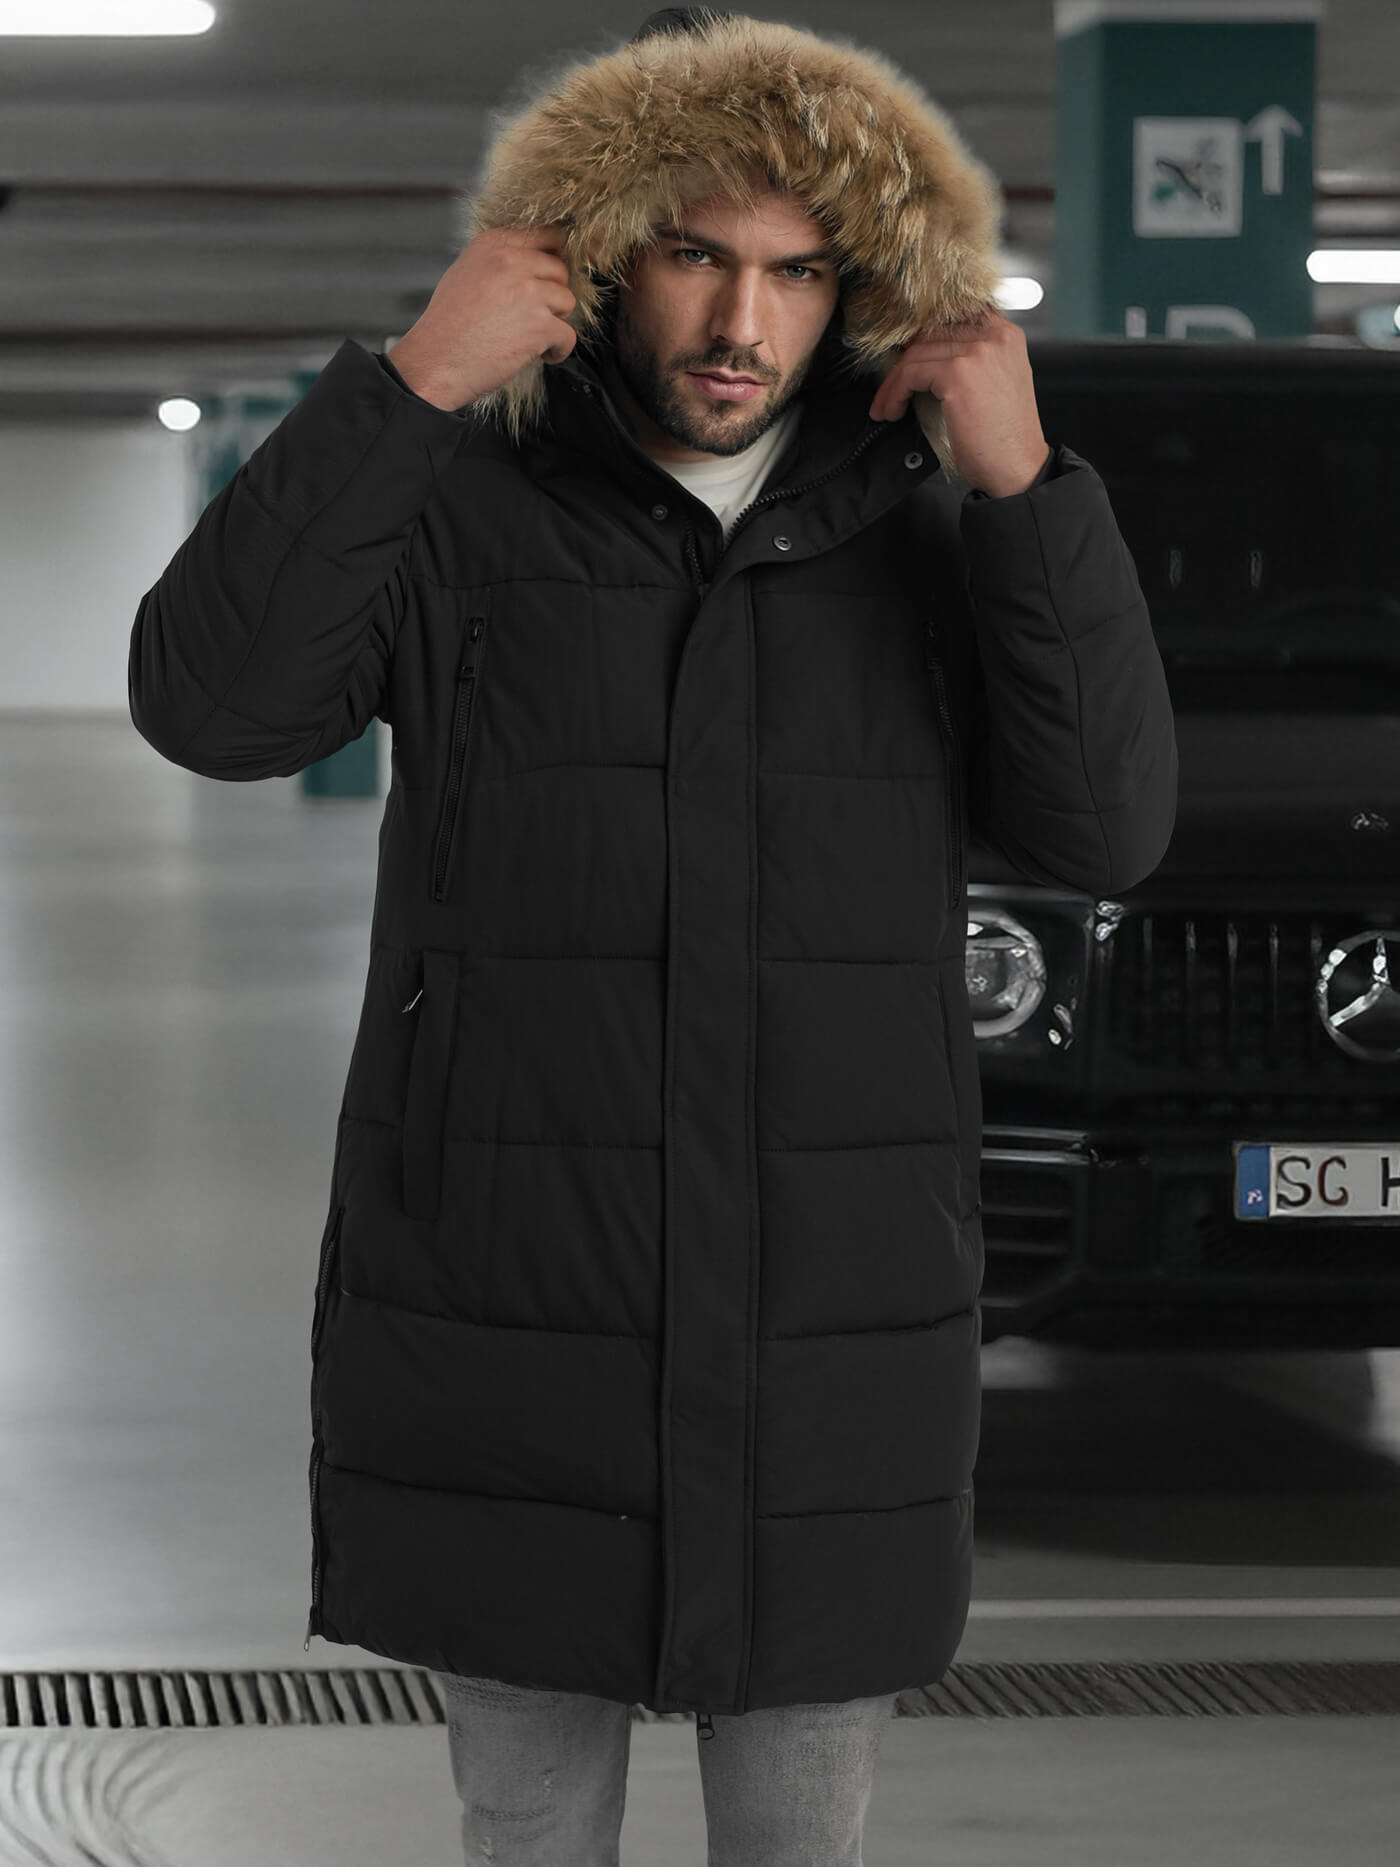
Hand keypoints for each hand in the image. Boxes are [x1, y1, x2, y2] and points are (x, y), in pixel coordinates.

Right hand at [388, 223, 578, 410]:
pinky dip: (558, 350)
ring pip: (567, 301)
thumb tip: (531, 262)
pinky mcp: (540, 325)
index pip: (546, 236)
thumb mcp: (465, 272)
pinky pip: (568, 336)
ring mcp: (529, 293)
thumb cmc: (446, 326)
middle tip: (535, 315)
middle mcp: (512, 262)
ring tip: (532, 337)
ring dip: (555, 322)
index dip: (553, 260)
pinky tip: (540, 355)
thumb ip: (498, 261)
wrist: (436, 361)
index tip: (549, 279)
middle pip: (560, 270)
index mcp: (493, 245)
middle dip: (553, 295)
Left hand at [868, 306, 1049, 496]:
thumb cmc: (1004, 437)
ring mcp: (977, 352)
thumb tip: (925, 354)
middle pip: (930, 334)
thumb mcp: (995, 382)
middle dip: (903, 363)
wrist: (1018, 468)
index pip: (953, 317)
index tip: (907, 358)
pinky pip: (910, 373)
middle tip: (891, 388)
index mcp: (1006, 335)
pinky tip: (894, 409)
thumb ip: (971, 359)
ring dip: (894, 382)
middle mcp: (994, 336)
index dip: (923, 337)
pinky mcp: (958, 374)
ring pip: (916, 353)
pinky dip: (895, 393)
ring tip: (889, 406)